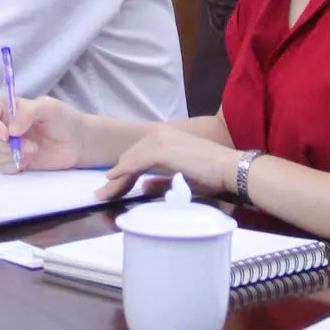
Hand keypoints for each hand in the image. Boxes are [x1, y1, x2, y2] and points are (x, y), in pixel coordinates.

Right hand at [0, 95, 86, 171]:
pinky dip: (14, 166)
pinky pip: (2, 168)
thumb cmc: (63, 119)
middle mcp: (2, 127)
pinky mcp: (14, 162)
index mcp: (5, 110)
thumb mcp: (48, 107)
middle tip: (29, 145)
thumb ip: (27, 112)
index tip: (7, 134)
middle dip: (4, 145)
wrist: (78, 142)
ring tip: (34, 151)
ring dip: (11, 155)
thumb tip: (10, 129)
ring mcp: (7, 146)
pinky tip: (30, 161)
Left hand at [94, 122, 238, 201]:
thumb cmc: (209, 175)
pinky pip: (136, 162)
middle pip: (130, 157)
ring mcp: (160, 139)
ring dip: (117, 178)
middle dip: (116, 178)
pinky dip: (123, 171)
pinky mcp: (161, 149)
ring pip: (130, 159)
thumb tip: (143, 186)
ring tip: (105, 194)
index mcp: (164, 137)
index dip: (123, 173)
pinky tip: (113, 180)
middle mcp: (159, 134)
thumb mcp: (180, 178)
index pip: (137, 156)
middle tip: (102, 195)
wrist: (227, 168)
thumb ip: (160, 181)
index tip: (110, 188)